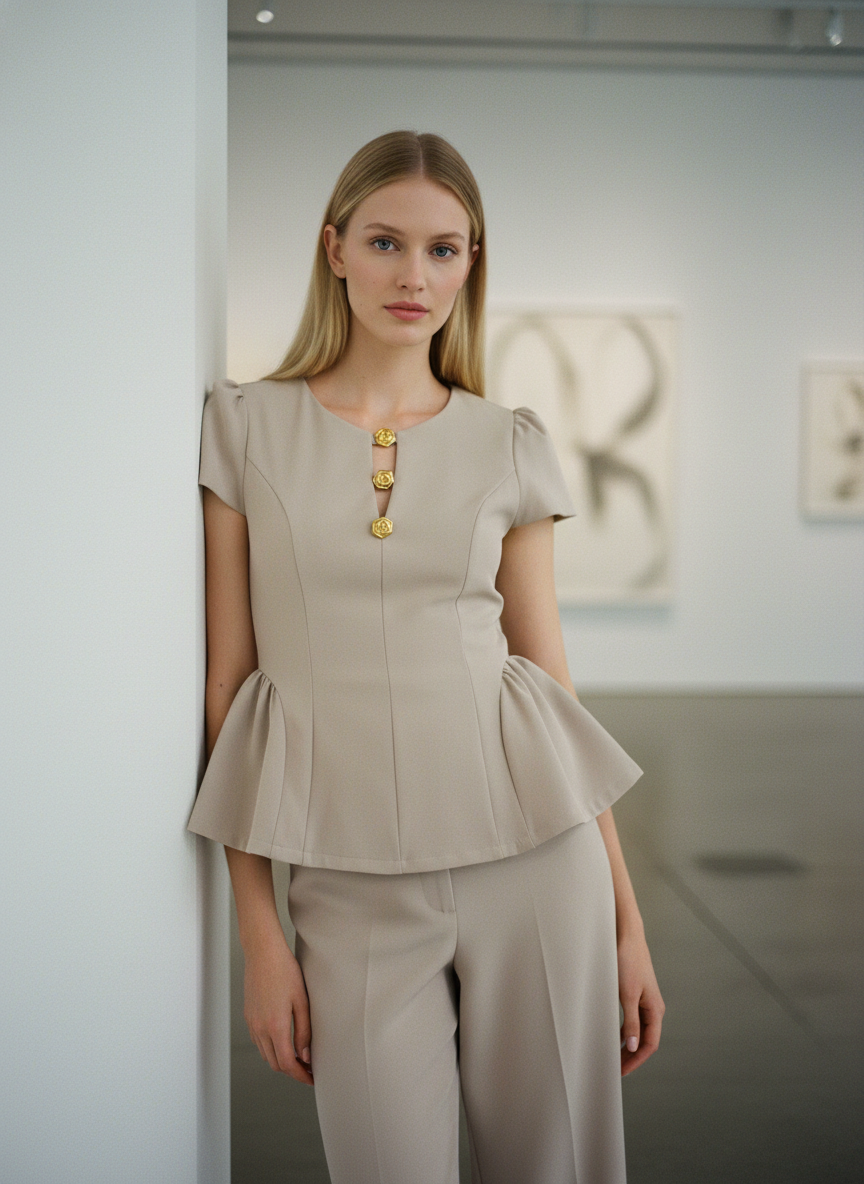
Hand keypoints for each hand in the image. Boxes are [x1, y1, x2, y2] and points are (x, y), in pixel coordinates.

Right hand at [243, 940, 313, 1085]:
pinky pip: (259, 1042)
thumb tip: (305, 1056)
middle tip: (309, 1069)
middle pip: (275, 1063)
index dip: (300, 1075)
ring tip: (299, 1056)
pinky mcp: (248, 1016)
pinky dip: (271, 1048)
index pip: (287, 1063)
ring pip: (266, 1054)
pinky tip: (284, 1041)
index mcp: (275, 1026)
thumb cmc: (285, 971)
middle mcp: (260, 1029)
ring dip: (281, 1060)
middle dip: (292, 1071)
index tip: (312, 1078)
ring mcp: (252, 1023)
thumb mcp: (301, 1001)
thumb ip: (304, 1031)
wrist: (263, 952)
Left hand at [617, 927, 664, 1076]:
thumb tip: (633, 1047)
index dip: (636, 1061)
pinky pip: (633, 1020)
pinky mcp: (635, 993)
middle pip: (645, 1040)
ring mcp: (645, 1001)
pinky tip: (615, 1037)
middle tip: (615, 1070)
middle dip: (632, 1057)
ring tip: (614, 1058)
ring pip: (638, 1031)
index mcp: (655, 1010)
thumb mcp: (627, 994)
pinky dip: (625, 1031)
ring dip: (628, 1045)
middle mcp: (653, 1008)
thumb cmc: (628, 961)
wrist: (626, 936)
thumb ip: (631, 1022)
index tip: (622, 1072)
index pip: (649, 1045)